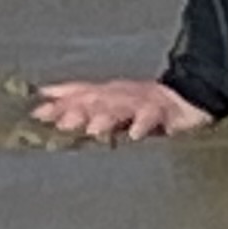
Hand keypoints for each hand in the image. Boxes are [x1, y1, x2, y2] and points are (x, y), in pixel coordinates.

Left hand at [29, 76, 213, 142]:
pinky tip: (136, 135)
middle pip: (97, 100)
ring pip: (122, 107)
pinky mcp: (165, 111)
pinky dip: (144, 124)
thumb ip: (83, 108)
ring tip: (94, 129)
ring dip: (107, 116)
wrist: (190, 98)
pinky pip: (154, 117)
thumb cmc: (144, 107)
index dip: (59, 102)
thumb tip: (47, 106)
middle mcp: (121, 95)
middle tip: (60, 123)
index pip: (80, 94)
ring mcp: (143, 102)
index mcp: (107, 95)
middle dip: (77, 110)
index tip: (37, 112)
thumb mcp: (112, 109)